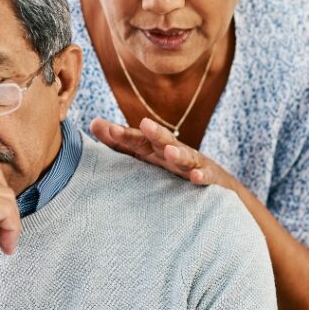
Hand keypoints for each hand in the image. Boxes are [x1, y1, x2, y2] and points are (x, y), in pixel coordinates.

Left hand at [90, 116, 235, 190]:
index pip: (137, 141)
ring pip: (186, 158)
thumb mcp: (146, 156)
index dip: (124, 136)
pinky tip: (197, 177)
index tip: (108, 129)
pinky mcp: (210, 179)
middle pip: (163, 143)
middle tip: (145, 123)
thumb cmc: (172, 170)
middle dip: (155, 133)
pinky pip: (206, 178)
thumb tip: (93, 122)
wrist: (215, 186)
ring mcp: (193, 165)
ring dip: (179, 154)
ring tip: (171, 152)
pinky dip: (202, 176)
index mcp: (154, 151)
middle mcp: (173, 154)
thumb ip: (119, 143)